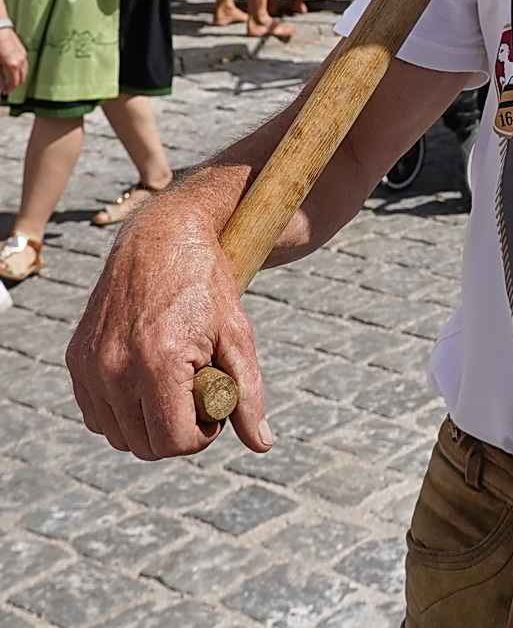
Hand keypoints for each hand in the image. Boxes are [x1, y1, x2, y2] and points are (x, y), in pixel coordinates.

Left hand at [0, 27, 27, 92]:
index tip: (4, 91)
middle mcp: (21, 61)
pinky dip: (20, 69)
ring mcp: (23, 55)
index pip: (14, 82)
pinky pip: (24, 64)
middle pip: (22, 78)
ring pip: (25, 71)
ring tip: (11, 79)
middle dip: (15, 84)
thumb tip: (1, 83)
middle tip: (8, 87)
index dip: (9, 88)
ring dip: (19, 77)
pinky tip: (13, 69)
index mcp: (13, 65)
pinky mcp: (22, 50)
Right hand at [66, 197, 270, 459]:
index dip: (203, 434)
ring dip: (148, 423)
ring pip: (118, 435)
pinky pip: (96, 414)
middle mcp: (115, 367)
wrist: (162, 238)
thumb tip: (262, 443)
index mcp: (159, 360)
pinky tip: (148, 379)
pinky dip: (122, 410)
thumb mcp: (238, 334)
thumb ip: (250, 393)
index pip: (174, 442)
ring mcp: (90, 365)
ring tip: (175, 382)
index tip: (215, 407)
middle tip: (198, 391)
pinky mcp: (76, 359)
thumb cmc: (206, 285)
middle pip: (144, 446)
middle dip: (177, 431)